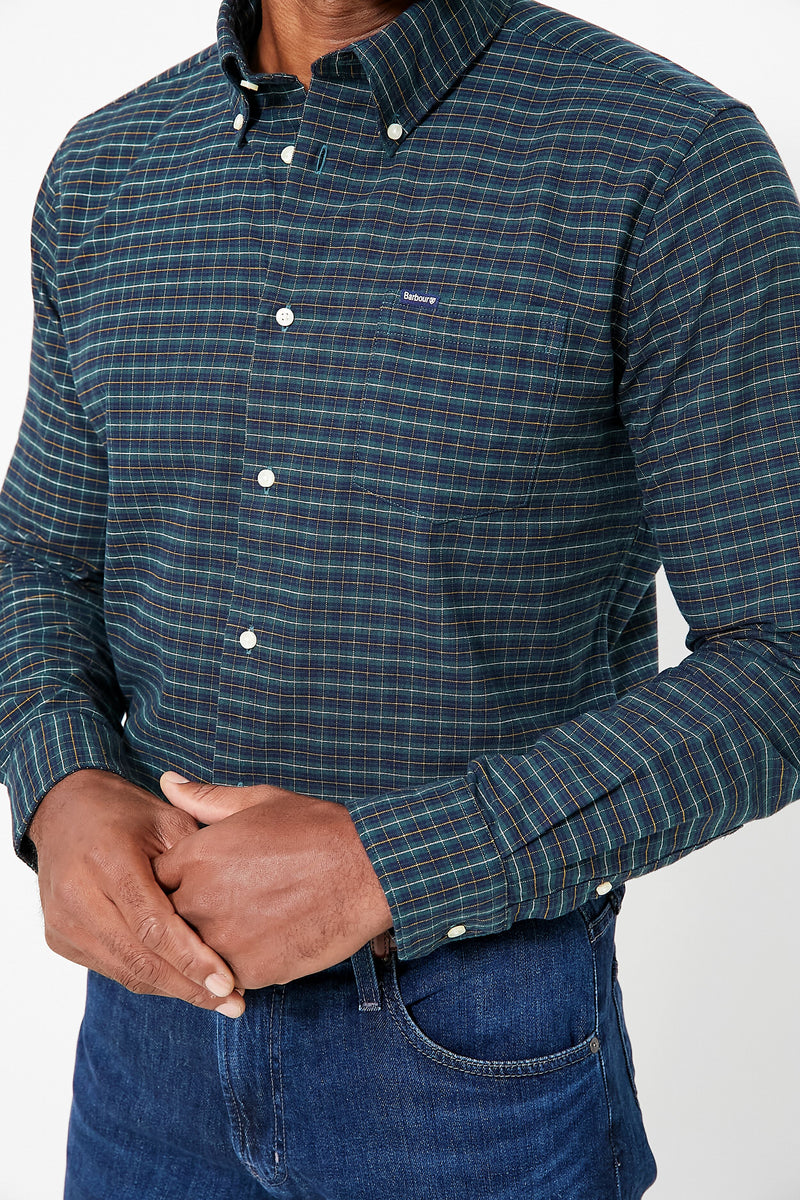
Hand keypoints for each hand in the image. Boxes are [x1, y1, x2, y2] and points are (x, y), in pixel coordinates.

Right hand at [29, 769, 243, 1015]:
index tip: (227, 982)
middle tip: (233, 1003)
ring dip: (172, 989)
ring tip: (216, 999)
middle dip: (188, 986)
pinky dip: (148, 978)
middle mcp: (78, 894)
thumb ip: (196, 863)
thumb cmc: (128, 814)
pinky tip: (182, 982)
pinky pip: (110, 969)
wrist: (65, 811)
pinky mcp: (58, 938)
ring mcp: (62, 920)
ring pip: (124, 971)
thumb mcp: (168, 821)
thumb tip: (232, 914)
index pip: (153, 924)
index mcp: (108, 859)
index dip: (191, 958)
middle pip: (138, 957)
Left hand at [154, 773, 393, 987]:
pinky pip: (226, 975)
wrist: (368, 869)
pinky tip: (262, 944)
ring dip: (208, 943)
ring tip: (243, 926)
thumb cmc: (316, 829)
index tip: (191, 880)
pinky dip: (237, 964)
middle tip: (221, 905)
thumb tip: (168, 781)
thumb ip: (205, 798)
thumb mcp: (259, 801)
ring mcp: (222, 940)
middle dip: (185, 914)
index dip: (170, 880)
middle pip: (167, 919)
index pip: (153, 878)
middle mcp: (199, 900)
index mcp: (195, 856)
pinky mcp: (250, 971)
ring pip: (194, 952)